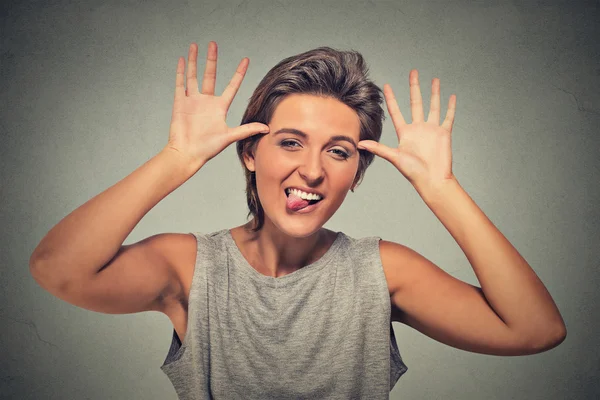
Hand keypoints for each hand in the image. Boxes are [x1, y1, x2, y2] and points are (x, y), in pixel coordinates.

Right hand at [165, 41, 269, 168]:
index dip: (239, 73)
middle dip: (211, 60)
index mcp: (219, 107)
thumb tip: (267, 128)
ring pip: (193, 76)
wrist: (187, 154)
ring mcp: (193, 101)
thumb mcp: (230, 137)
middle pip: (210, 75)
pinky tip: (182, 60)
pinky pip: (180, 84)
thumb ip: (246, 130)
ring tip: (195, 45)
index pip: (232, 86)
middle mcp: (207, 102)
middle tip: (213, 44)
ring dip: (194, 61)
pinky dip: (181, 72)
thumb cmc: (207, 149)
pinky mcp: (180, 103)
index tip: (246, 60)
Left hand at [357, 70, 456, 191]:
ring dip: (434, 93)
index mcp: (405, 132)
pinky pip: (448, 117)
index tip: (386, 85)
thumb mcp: (395, 157)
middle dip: (414, 87)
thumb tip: (359, 144)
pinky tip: (451, 96)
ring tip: (434, 79)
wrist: (432, 180)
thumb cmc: (413, 172)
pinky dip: (450, 107)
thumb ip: (379, 148)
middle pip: (415, 102)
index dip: (391, 98)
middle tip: (413, 72)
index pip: (396, 111)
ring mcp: (431, 130)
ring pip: (433, 106)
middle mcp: (418, 128)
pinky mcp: (444, 133)